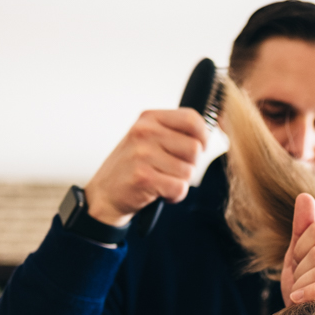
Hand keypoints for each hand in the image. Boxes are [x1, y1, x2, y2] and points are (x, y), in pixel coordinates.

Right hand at [83, 109, 208, 226]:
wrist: (105, 194)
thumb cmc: (132, 167)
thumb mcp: (148, 139)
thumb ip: (175, 132)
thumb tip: (210, 134)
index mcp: (149, 119)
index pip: (192, 119)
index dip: (202, 136)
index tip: (198, 147)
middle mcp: (145, 132)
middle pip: (195, 148)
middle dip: (189, 164)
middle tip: (170, 170)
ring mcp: (143, 154)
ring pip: (189, 171)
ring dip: (180, 181)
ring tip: (161, 180)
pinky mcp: (143, 177)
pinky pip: (179, 188)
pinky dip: (174, 195)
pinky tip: (159, 192)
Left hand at [281, 194, 314, 306]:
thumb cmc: (303, 294)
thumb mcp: (297, 258)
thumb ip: (302, 228)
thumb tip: (304, 196)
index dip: (299, 247)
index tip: (297, 265)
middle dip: (299, 270)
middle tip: (297, 285)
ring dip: (302, 284)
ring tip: (299, 296)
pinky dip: (311, 293)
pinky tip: (299, 301)